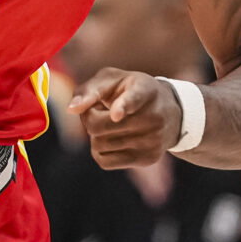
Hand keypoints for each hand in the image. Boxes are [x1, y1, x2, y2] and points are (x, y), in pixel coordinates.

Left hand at [66, 67, 181, 168]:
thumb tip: (71, 109)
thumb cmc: (129, 91)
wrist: (169, 112)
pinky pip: (105, 161)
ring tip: (110, 124)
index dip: (123, 106)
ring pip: (101, 144)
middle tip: (97, 111)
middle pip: (101, 126)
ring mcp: (153, 140)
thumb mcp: (112, 80)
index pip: (134, 99)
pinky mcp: (147, 159)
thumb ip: (89, 90)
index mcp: (145, 89)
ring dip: (95, 135)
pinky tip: (110, 139)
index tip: (116, 114)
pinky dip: (99, 151)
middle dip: (89, 118)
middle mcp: (154, 116)